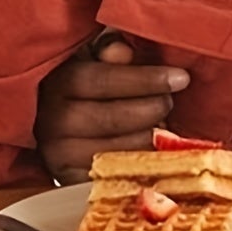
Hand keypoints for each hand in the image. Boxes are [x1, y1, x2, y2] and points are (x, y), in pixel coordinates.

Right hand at [33, 33, 189, 183]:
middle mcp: (51, 122)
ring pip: (120, 150)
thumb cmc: (85, 84)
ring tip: (161, 124)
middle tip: (170, 101)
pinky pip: (117, 177)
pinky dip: (142, 165)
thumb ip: (108, 50)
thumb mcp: (92, 57)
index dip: (146, 79)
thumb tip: (123, 51)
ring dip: (150, 137)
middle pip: (114, 118)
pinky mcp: (69, 180)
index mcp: (56, 83)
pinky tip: (155, 152)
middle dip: (153, 108)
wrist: (52, 121)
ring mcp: (58, 156)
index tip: (180, 78)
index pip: (103, 80)